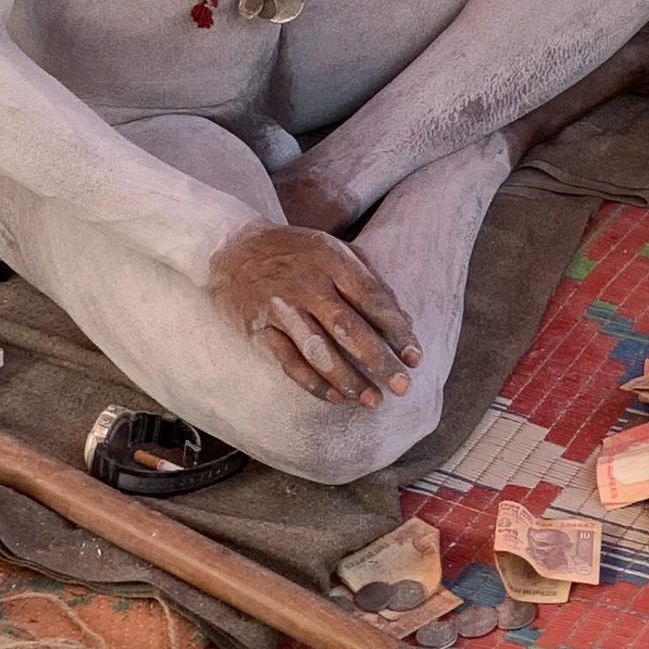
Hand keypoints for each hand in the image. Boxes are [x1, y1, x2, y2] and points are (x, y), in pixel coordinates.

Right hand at [209, 224, 419, 406]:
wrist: (232, 248)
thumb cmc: (297, 251)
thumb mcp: (336, 250)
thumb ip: (372, 281)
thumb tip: (405, 321)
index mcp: (331, 258)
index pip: (372, 298)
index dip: (396, 330)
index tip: (415, 357)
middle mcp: (306, 282)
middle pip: (348, 328)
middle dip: (378, 360)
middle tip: (402, 387)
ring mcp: (280, 306)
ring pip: (317, 350)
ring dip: (347, 379)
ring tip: (372, 400)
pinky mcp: (259, 327)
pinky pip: (288, 362)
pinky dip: (312, 382)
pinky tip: (335, 396)